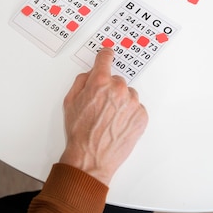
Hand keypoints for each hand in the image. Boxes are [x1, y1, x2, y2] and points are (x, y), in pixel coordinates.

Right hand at [59, 47, 147, 185]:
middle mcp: (119, 90)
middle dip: (109, 89)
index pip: (106, 58)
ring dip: (120, 101)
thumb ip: (81, 81)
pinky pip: (136, 108)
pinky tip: (117, 124)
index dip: (105, 56)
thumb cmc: (80, 132)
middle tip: (100, 106)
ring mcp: (132, 103)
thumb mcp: (70, 101)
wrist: (91, 157)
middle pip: (116, 80)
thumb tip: (90, 74)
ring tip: (109, 118)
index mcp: (100, 82)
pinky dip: (129, 113)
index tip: (107, 54)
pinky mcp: (141, 116)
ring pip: (128, 94)